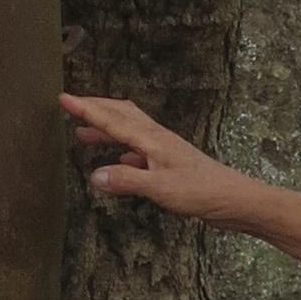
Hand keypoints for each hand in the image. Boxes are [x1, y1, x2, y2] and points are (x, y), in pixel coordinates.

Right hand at [60, 95, 300, 258]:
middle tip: (70, 106)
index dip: (86, 110)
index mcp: (152, 140)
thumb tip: (94, 176)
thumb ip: (127, 181)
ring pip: (129, 132)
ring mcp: (164, 151)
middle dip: (95, 109)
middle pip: (121, 115)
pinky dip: (121, 152)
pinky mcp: (170, 165)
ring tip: (83, 135)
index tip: (63, 99)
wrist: (236, 200)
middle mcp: (157, 139)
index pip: (112, 119)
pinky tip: (116, 163)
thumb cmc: (203, 192)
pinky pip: (138, 152)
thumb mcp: (161, 189)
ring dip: (106, 130)